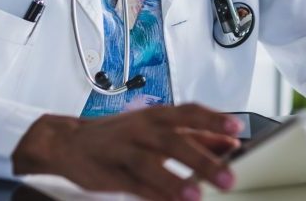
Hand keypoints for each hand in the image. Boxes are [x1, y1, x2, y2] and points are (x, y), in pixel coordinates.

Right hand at [12, 103, 241, 200]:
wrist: (68, 140)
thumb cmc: (122, 134)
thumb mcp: (159, 129)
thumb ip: (194, 136)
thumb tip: (230, 143)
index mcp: (157, 116)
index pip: (190, 113)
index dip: (213, 120)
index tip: (237, 130)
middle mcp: (142, 129)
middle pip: (174, 140)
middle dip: (203, 159)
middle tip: (227, 176)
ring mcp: (123, 150)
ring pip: (150, 163)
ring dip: (175, 180)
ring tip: (196, 196)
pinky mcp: (108, 174)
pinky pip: (132, 185)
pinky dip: (151, 195)